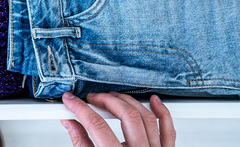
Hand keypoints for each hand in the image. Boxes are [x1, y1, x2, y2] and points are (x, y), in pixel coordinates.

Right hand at [61, 91, 175, 146]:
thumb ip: (81, 144)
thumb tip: (70, 124)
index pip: (97, 126)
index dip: (80, 109)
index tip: (71, 101)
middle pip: (125, 116)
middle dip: (105, 101)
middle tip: (90, 99)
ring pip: (145, 118)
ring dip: (128, 102)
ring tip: (112, 97)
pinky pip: (168, 129)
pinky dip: (163, 112)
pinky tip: (154, 101)